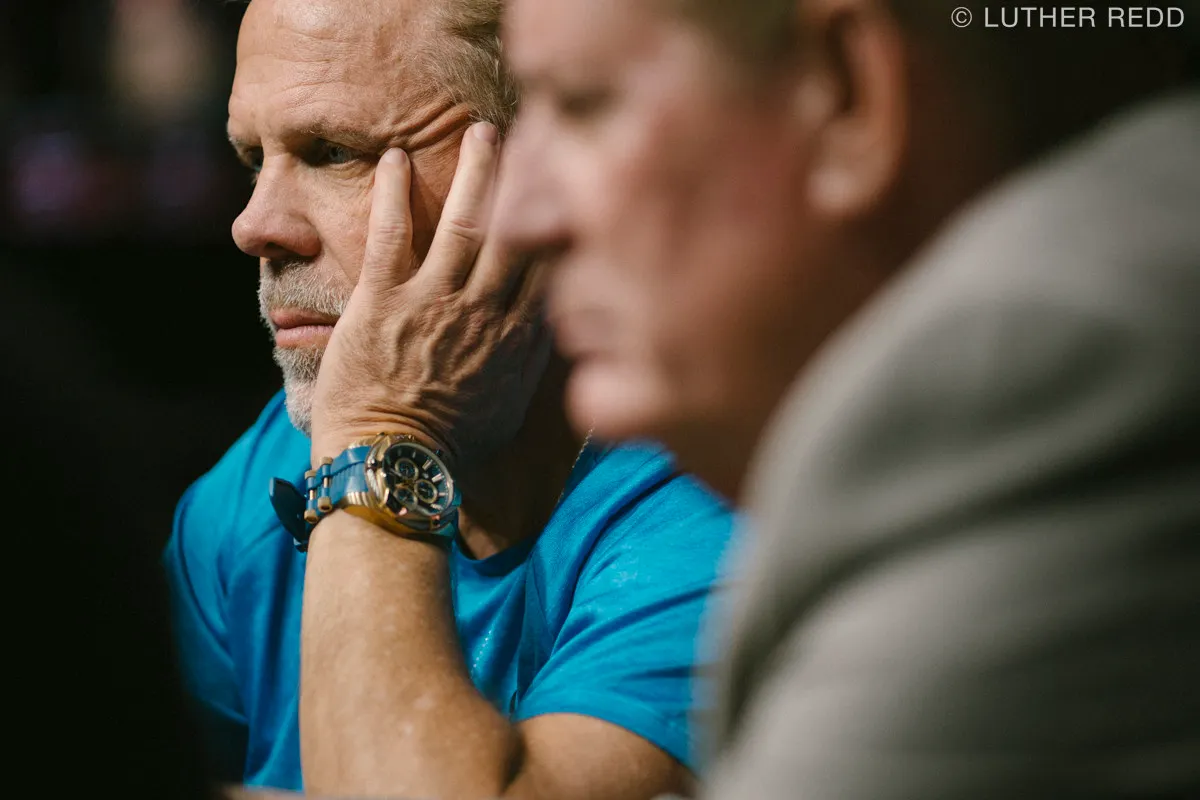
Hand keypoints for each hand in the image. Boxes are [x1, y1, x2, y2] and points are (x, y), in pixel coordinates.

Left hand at [310, 123, 551, 470]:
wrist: (394, 467)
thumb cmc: (452, 446)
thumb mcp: (512, 404)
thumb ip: (533, 357)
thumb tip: (558, 326)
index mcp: (521, 338)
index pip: (552, 263)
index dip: (562, 217)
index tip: (570, 184)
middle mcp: (487, 311)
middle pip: (518, 230)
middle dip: (530, 179)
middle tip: (536, 136)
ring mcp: (435, 302)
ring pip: (464, 221)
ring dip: (475, 171)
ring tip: (481, 131)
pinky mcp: (383, 301)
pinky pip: (392, 233)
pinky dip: (393, 193)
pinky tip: (393, 157)